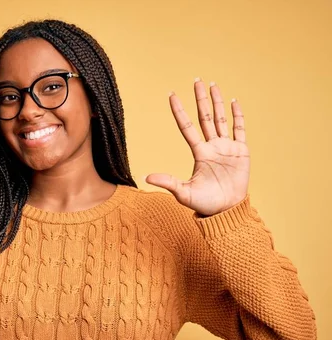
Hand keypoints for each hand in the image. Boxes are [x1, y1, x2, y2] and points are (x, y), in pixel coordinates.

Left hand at [145, 79, 249, 215]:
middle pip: (205, 117)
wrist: (226, 210)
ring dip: (217, 102)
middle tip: (196, 80)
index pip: (187, 127)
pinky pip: (239, 129)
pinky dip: (238, 115)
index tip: (171, 95)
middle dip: (200, 99)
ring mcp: (226, 147)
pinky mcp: (241, 152)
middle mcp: (211, 146)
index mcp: (198, 153)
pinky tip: (234, 101)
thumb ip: (168, 183)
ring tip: (213, 85)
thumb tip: (147, 178)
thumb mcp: (183, 193)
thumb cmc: (204, 204)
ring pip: (221, 119)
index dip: (179, 111)